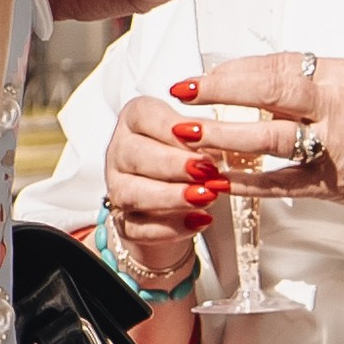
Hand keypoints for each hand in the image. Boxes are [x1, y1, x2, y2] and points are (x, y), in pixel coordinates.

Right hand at [103, 87, 216, 289]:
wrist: (178, 207)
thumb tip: (226, 140)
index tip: (199, 136)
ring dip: (170, 197)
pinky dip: (170, 228)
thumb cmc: (190, 163)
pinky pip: (137, 228)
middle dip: (172, 164)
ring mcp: (117, 188)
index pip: (143, 115)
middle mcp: (120, 152)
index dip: (169, 127)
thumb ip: (207, 139)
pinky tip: (200, 221)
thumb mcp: (201, 142)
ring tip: (206, 197)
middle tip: (207, 170)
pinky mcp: (123, 222)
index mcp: (136, 120)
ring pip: (130, 193)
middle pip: (133, 154)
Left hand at [174, 50, 343, 229]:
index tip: (202, 76)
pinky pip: (282, 184)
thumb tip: (261, 81)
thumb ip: (314, 83)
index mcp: (343, 76)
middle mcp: (339, 108)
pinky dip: (248, 183)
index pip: (276, 66)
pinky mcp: (336, 185)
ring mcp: (338, 149)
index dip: (233, 71)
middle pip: (267, 93)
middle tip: (183, 96)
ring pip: (269, 139)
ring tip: (190, 135)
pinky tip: (220, 179)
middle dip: (219, 93)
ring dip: (224, 138)